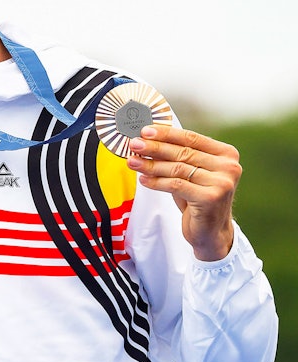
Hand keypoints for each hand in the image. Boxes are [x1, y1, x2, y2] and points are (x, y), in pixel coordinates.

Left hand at [126, 125, 239, 260]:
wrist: (210, 231)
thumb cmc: (197, 198)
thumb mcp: (191, 173)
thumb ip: (177, 157)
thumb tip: (146, 140)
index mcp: (227, 154)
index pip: (192, 138)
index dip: (167, 133)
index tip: (145, 130)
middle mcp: (229, 167)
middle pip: (183, 152)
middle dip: (155, 148)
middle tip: (134, 144)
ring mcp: (222, 183)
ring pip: (178, 169)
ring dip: (151, 165)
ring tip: (132, 162)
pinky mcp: (211, 198)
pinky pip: (176, 185)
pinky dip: (156, 182)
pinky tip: (143, 179)